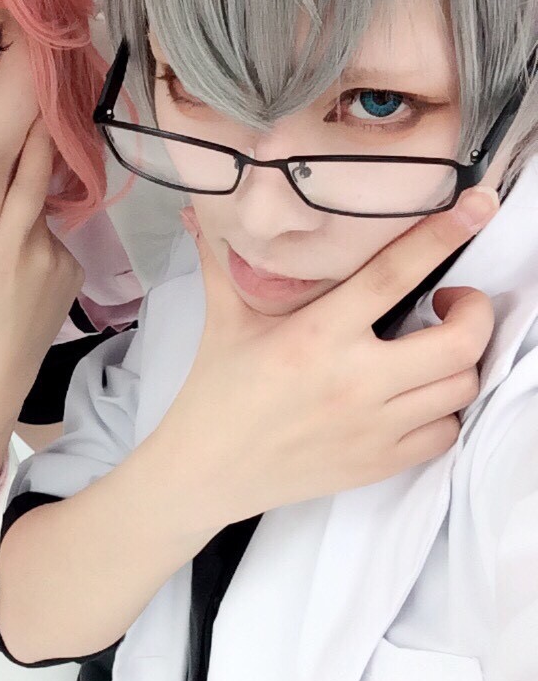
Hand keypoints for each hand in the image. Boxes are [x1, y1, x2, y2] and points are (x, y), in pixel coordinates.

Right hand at [0, 122, 83, 497]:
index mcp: (8, 247)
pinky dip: (37, 247)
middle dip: (17, 186)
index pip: (31, 183)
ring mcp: (65, 265)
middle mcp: (44, 251)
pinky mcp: (76, 278)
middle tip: (2, 168)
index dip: (38, 144)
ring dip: (23, 225)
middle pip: (34, 199)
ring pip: (42, 224)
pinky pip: (56, 246)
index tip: (43, 111)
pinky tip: (16, 271)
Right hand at [149, 189, 498, 536]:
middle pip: (459, 342)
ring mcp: (373, 427)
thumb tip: (205, 208)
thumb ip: (225, 261)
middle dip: (475, 312)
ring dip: (461, 360)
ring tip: (436, 346)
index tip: (476, 208)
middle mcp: (354, 381)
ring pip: (461, 387)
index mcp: (316, 336)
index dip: (441, 237)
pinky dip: (445, 409)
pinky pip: (446, 432)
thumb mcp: (222, 320)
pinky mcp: (378, 463)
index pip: (393, 275)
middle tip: (453, 301)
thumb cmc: (215, 393)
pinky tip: (420, 393)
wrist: (205, 472)